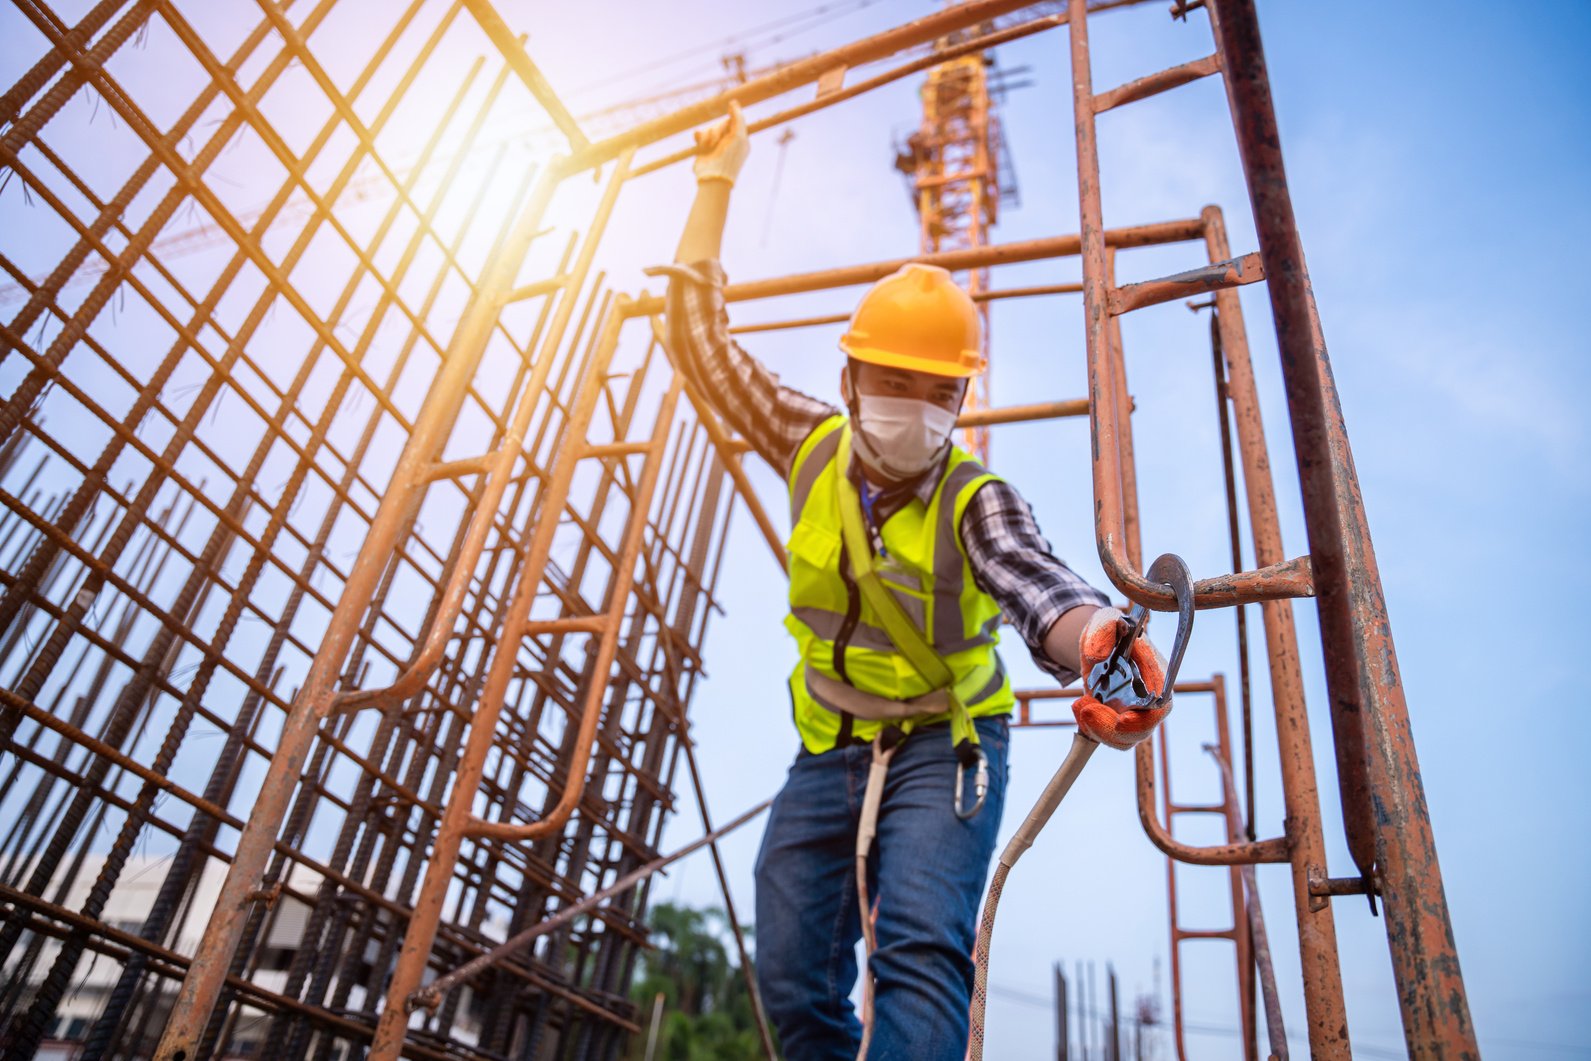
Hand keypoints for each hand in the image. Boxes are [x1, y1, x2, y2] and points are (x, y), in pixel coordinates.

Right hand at [693, 100, 749, 186]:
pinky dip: (701, 138)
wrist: (713, 177)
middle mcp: (729, 141)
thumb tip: (733, 102)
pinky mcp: (704, 148)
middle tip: (718, 142)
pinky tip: (700, 143)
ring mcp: (716, 145)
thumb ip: (738, 118)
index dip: (732, 115)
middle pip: (721, 124)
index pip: (735, 121)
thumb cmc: (729, 158)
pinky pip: (700, 134)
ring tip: (709, 147)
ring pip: (710, 128)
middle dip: (718, 130)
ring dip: (709, 136)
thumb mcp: (738, 136)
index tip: (730, 106)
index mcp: (740, 139)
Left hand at [1071, 607, 1169, 749]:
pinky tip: (1079, 707)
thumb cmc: (1109, 630)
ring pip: (1124, 739)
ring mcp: (1135, 712)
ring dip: (1097, 728)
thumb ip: (1104, 630)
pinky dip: (1090, 728)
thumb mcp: (1105, 620)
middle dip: (1113, 727)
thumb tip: (1098, 655)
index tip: (1122, 719)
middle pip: (1144, 728)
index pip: (1161, 703)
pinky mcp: (1117, 721)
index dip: (1146, 717)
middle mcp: (1151, 698)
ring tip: (1079, 705)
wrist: (1097, 643)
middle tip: (1086, 709)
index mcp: (1157, 674)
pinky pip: (1107, 738)